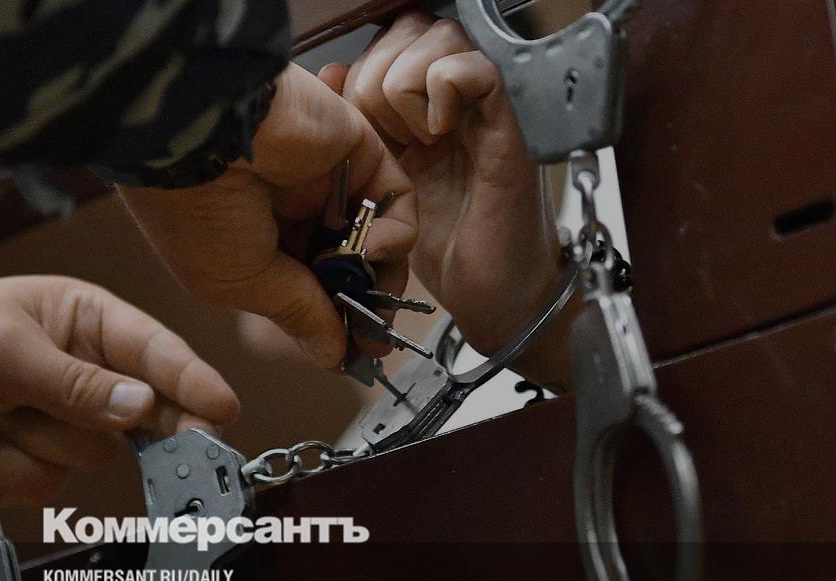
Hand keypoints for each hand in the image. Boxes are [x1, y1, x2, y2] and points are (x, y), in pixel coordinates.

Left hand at [0, 276, 238, 504]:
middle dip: (149, 428)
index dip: (191, 379)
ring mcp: (60, 420)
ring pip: (91, 453)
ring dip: (35, 439)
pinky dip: (8, 468)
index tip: (224, 410)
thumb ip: (76, 383)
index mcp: (83, 320)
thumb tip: (143, 408)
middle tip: (192, 450)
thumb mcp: (5, 350)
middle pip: (143, 410)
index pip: (153, 349)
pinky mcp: (34, 463)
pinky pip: (50, 484)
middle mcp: (84, 370)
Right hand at [118, 64, 417, 369]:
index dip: (331, 324)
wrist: (200, 130)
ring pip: (379, 239)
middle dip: (363, 307)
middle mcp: (292, 209)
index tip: (351, 358)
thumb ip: (296, 314)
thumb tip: (331, 356)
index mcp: (253, 242)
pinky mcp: (360, 149)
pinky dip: (395, 234)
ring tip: (372, 304)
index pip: (308, 290)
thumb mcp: (240, 282)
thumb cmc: (194, 209)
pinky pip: (397, 200)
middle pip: (349, 268)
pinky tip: (370, 251)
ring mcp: (327, 179)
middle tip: (374, 341)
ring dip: (382, 278)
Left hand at [325, 12, 564, 359]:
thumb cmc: (444, 249)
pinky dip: (445, 91)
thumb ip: (357, 129)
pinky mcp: (504, 127)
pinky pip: (475, 70)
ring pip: (440, 39)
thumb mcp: (379, 185)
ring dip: (408, 85)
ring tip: (416, 138)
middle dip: (380, 74)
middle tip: (388, 134)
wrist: (491, 296)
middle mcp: (452, 100)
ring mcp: (479, 110)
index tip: (362, 130)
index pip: (387, 41)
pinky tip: (437, 134)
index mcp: (420, 108)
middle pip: (412, 28)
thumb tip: (332, 70)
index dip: (362, 73)